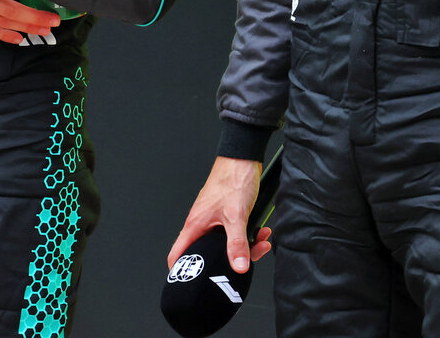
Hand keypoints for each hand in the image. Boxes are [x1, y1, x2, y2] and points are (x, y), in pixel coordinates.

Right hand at [167, 156, 273, 273]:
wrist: (244, 157)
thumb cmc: (232, 178)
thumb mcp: (236, 216)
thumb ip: (237, 243)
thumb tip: (237, 266)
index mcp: (195, 224)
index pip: (178, 254)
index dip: (179, 270)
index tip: (188, 283)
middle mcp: (202, 223)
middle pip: (208, 252)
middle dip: (227, 260)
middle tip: (242, 262)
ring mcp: (215, 219)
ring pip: (226, 243)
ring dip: (245, 246)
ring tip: (260, 243)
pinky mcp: (227, 214)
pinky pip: (236, 232)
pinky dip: (249, 235)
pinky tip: (262, 231)